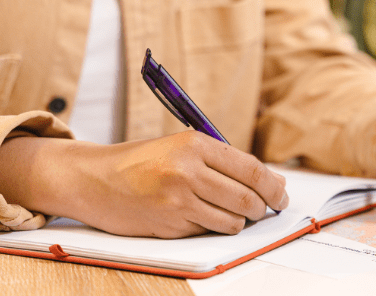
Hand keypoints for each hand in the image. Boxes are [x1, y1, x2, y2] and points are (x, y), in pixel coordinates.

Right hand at [0, 131, 288, 237]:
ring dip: (238, 221)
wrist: (93, 178)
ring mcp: (178, 200)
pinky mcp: (169, 224)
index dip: (274, 186)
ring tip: (231, 214)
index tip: (281, 195)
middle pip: (248, 198)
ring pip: (232, 221)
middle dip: (262, 208)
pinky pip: (208, 231)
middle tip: (265, 210)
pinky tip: (202, 217)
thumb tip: (271, 182)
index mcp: (195, 144)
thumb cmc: (142, 161)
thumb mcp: (182, 148)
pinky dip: (213, 228)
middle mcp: (188, 170)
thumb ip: (224, 163)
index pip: (251, 170)